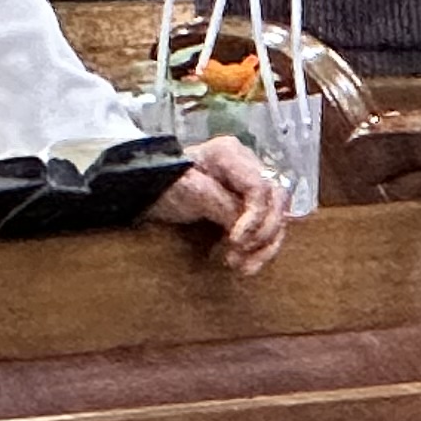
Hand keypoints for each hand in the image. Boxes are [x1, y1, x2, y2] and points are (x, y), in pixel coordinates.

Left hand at [144, 135, 290, 274]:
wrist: (144, 188)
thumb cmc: (161, 183)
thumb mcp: (188, 192)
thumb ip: (222, 206)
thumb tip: (250, 230)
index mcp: (229, 153)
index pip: (260, 187)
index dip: (255, 217)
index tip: (236, 240)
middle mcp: (246, 164)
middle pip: (275, 202)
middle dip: (262, 234)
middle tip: (238, 255)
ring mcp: (249, 184)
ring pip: (276, 218)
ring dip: (263, 247)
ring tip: (242, 267)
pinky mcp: (247, 204)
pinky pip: (266, 228)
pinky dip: (259, 249)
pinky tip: (246, 265)